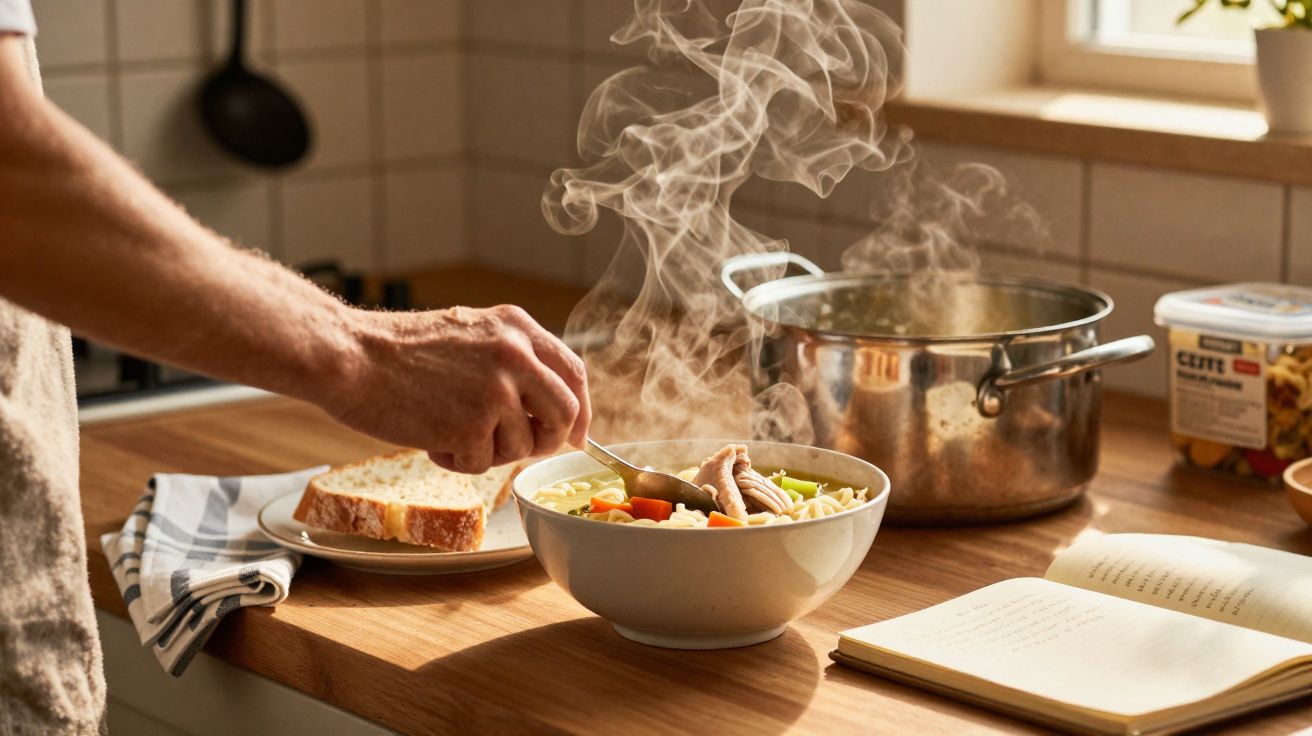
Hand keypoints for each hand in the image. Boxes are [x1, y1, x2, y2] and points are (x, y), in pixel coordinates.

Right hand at [323, 304, 589, 473]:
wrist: (350, 356)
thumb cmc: (400, 350)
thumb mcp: (471, 333)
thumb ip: (512, 359)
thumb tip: (549, 404)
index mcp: (517, 327)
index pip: (574, 372)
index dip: (581, 409)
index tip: (577, 434)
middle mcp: (515, 355)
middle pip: (565, 413)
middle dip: (548, 440)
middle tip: (521, 448)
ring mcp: (495, 391)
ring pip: (522, 446)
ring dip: (489, 450)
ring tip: (449, 428)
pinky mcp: (471, 426)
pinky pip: (482, 464)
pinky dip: (457, 460)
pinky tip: (430, 437)